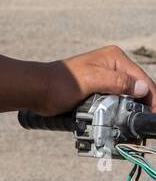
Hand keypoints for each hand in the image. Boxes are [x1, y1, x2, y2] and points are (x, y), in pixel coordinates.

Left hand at [35, 45, 153, 116]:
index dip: (152, 97)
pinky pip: (117, 100)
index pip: (143, 79)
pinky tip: (122, 118)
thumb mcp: (91, 80)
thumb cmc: (59, 83)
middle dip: (144, 104)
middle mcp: (113, 65)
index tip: (153, 114)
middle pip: (138, 88)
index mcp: (114, 58)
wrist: (37, 89)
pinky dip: (121, 109)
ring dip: (132, 108)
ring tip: (135, 122)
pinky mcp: (99, 88)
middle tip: (145, 122)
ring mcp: (106, 77)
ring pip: (129, 95)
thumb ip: (117, 82)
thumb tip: (143, 88)